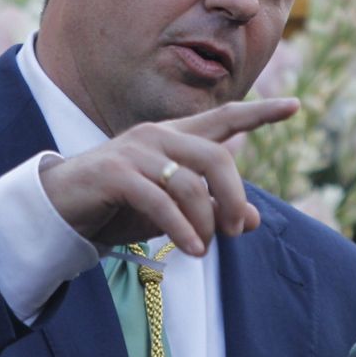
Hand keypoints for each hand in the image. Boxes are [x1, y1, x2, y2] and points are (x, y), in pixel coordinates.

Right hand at [39, 98, 298, 255]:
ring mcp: (135, 151)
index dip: (260, 113)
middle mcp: (157, 135)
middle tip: (235, 231)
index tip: (295, 106)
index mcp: (174, 136)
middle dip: (234, 196)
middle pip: (217, 157)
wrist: (60, 209)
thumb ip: (209, 209)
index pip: (224, 117)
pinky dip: (181, 228)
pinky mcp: (115, 173)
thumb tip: (251, 219)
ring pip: (191, 182)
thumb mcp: (172, 211)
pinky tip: (192, 250)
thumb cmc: (119, 207)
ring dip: (206, 221)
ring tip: (204, 249)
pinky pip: (161, 201)